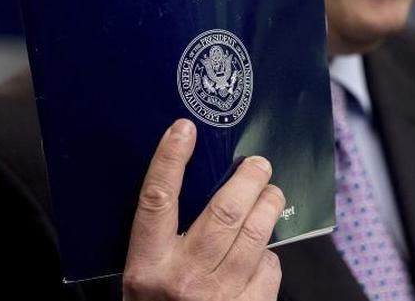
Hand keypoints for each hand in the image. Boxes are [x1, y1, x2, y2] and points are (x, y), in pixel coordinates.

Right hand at [122, 119, 283, 299]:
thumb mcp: (142, 282)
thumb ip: (159, 242)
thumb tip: (187, 188)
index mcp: (147, 269)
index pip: (156, 201)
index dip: (170, 160)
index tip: (183, 130)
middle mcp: (184, 281)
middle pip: (223, 211)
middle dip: (247, 179)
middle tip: (257, 163)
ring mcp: (221, 298)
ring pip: (255, 233)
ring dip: (269, 205)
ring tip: (272, 191)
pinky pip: (269, 267)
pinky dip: (268, 253)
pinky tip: (261, 249)